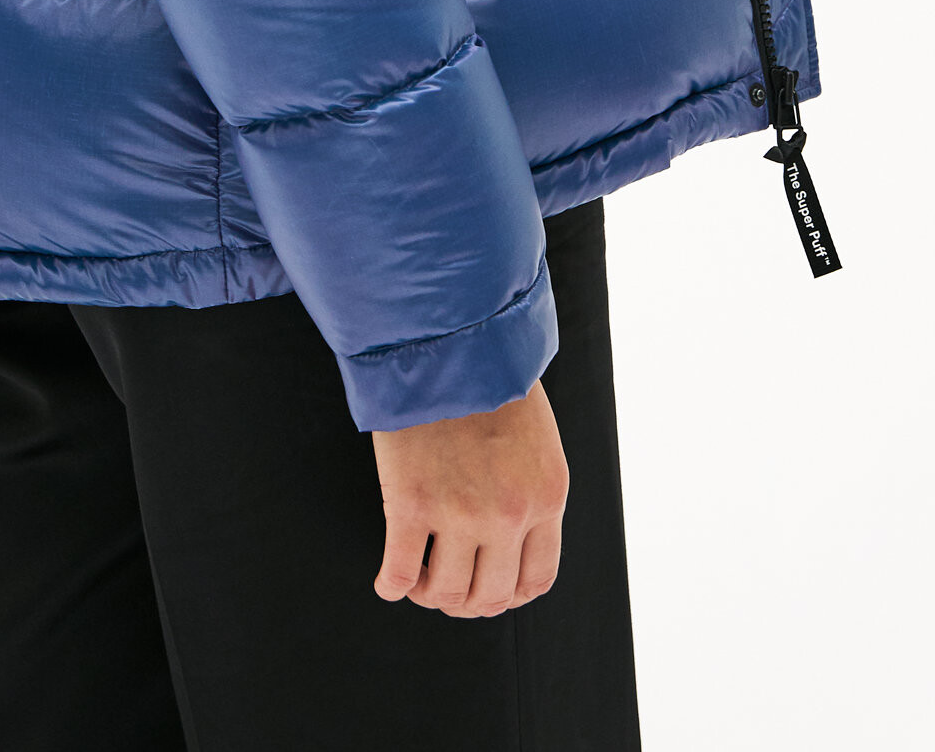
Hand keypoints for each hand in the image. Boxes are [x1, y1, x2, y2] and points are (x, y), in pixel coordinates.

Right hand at [371, 381, 567, 616]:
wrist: (444, 335)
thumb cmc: (488, 376)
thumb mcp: (536, 438)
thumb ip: (530, 489)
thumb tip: (508, 539)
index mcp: (547, 496)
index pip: (536, 579)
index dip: (509, 594)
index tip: (488, 588)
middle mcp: (509, 514)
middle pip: (491, 594)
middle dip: (467, 600)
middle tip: (447, 587)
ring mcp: (459, 512)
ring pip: (446, 591)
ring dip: (429, 594)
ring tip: (418, 580)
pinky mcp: (409, 503)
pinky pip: (400, 571)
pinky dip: (392, 585)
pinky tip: (388, 581)